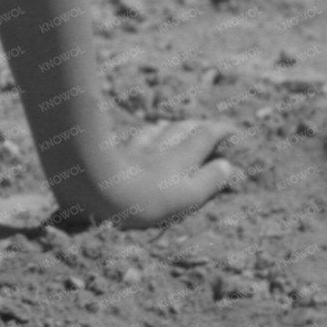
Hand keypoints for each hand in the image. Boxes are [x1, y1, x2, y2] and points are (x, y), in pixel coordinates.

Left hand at [94, 119, 241, 228]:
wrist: (95, 189)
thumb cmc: (145, 200)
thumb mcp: (187, 197)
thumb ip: (209, 181)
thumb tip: (227, 166)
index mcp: (181, 158)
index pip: (204, 136)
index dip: (220, 131)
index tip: (232, 130)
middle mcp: (159, 148)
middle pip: (179, 130)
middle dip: (195, 126)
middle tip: (202, 127)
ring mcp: (134, 150)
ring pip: (154, 132)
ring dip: (166, 128)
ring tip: (169, 127)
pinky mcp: (112, 154)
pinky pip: (130, 139)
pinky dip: (140, 136)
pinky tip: (134, 138)